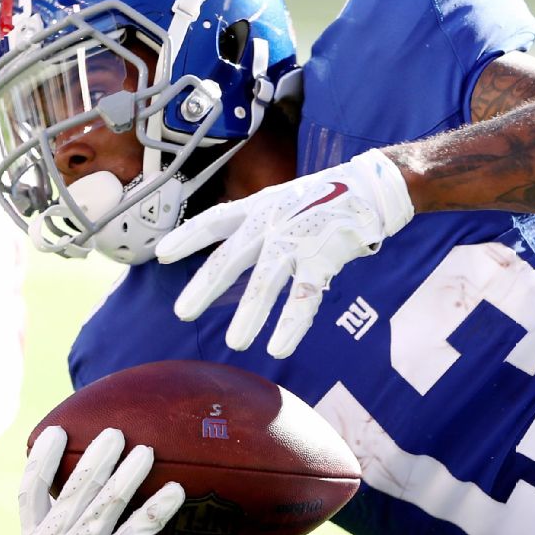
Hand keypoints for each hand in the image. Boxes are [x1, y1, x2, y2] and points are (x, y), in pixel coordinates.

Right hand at [19, 427, 185, 534]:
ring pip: (106, 507)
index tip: (57, 430)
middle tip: (115, 433)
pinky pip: (136, 531)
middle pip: (74, 492)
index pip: (30, 492)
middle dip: (96, 458)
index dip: (41, 459)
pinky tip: (175, 490)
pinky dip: (157, 508)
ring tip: (146, 451)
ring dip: (128, 475)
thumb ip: (61, 512)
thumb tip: (81, 458)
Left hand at [155, 148, 412, 358]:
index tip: (162, 254)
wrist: (372, 187)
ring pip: (267, 281)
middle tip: (183, 313)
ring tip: (235, 342)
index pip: (215, 220)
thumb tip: (225, 259)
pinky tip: (278, 347)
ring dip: (250, 313)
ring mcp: (298, 239)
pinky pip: (305, 296)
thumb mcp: (280, 202)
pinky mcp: (325, 256)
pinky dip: (291, 323)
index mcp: (259, 207)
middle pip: (231, 256)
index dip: (188, 236)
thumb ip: (255, 227)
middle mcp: (272, 221)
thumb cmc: (323, 199)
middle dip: (205, 286)